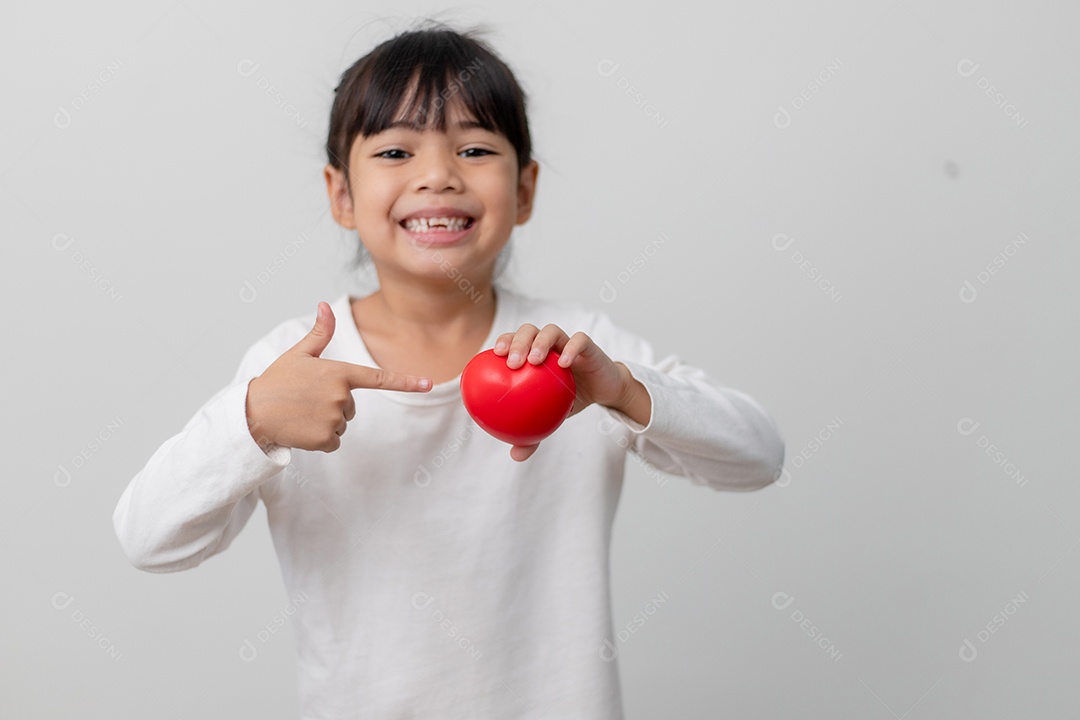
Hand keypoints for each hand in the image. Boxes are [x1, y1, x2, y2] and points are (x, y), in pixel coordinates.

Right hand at [245, 302, 430, 452]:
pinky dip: (320, 439)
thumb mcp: (299, 354)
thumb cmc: (277, 380)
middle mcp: (341, 396)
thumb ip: (320, 333)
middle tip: (307, 400)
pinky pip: (334, 441)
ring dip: (325, 421)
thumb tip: (325, 305)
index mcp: (339, 373)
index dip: (406, 381)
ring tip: (301, 413)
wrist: (253, 412)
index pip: (379, 378)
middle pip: (352, 406)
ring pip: (342, 424)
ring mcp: (334, 418)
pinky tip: (302, 429)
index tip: (429, 385)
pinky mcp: (325, 438)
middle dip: (334, 405)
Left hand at [492, 323, 647, 460]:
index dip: (502, 342)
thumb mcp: (551, 417)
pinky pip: (579, 340)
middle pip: (528, 331)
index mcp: (533, 354)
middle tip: (512, 363)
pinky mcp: (588, 346)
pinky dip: (570, 348)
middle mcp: (548, 343)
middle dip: (517, 342)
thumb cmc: (571, 400)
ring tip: (534, 360)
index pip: (513, 340)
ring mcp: (567, 341)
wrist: (604, 391)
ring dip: (540, 342)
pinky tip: (564, 363)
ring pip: (551, 331)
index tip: (493, 356)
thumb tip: (516, 455)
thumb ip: (533, 433)